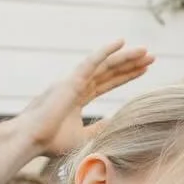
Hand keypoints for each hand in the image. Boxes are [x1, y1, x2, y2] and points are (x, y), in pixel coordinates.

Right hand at [0, 40, 154, 183]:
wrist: (31, 140)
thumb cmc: (51, 141)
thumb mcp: (84, 136)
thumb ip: (101, 127)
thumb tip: (119, 123)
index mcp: (78, 97)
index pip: (107, 83)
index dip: (125, 76)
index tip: (144, 70)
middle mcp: (76, 85)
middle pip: (109, 71)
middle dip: (130, 64)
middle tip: (151, 57)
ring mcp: (73, 80)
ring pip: (104, 65)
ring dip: (125, 57)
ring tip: (145, 51)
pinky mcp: (70, 80)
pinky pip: (91, 62)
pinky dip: (106, 51)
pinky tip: (121, 42)